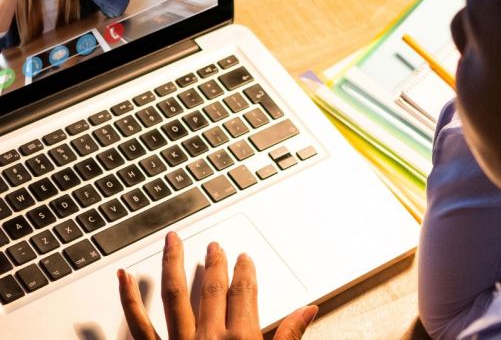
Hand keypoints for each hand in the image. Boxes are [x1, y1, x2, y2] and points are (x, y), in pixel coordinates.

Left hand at [118, 232, 317, 339]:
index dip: (245, 271)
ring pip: (173, 297)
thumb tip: (307, 311)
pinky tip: (124, 278)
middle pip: (211, 289)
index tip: (244, 257)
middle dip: (214, 264)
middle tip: (214, 246)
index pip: (244, 293)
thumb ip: (288, 338)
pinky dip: (129, 301)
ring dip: (173, 264)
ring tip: (172, 240)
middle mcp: (208, 338)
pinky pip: (139, 326)